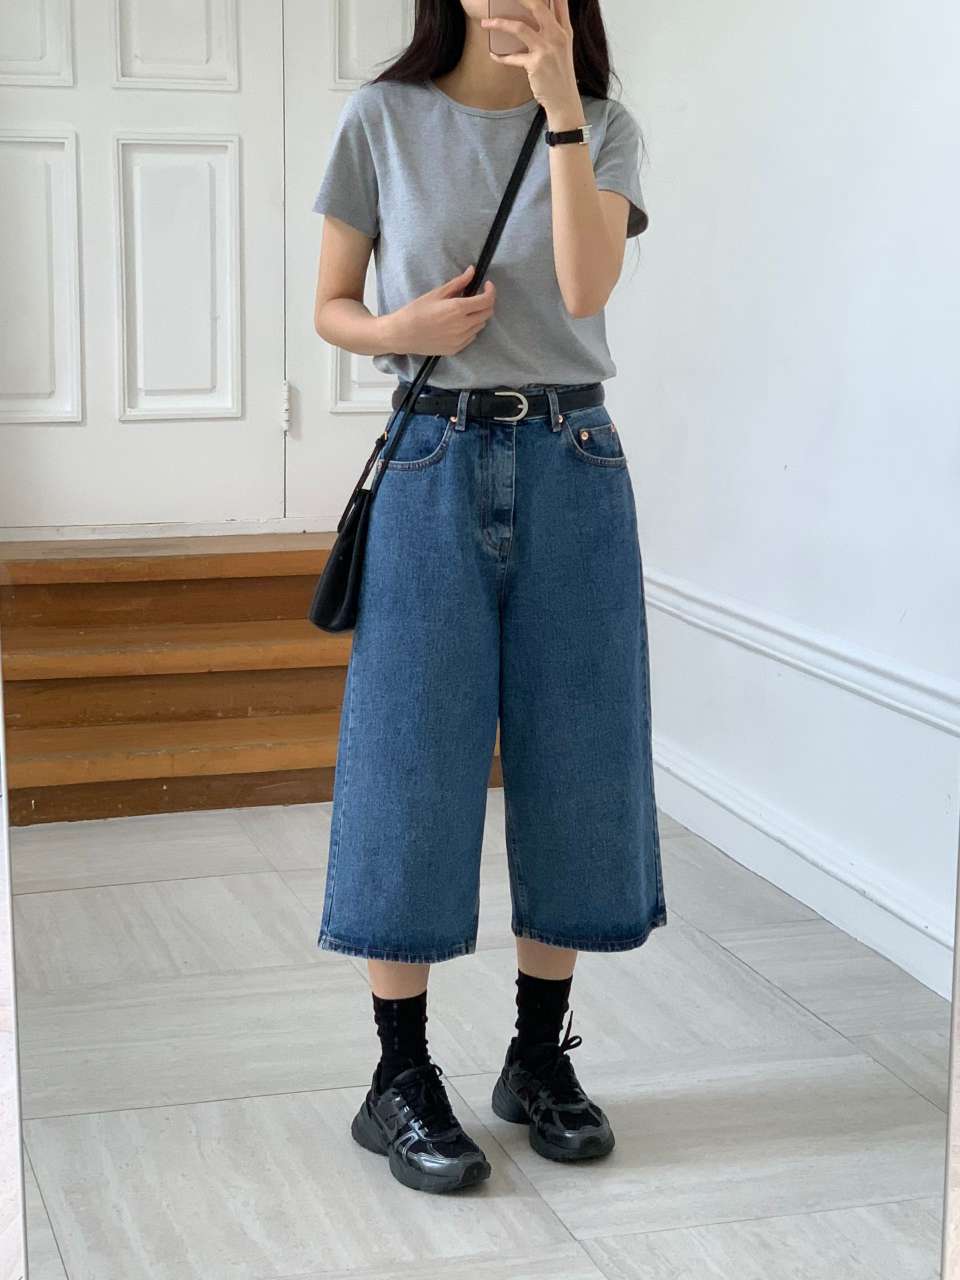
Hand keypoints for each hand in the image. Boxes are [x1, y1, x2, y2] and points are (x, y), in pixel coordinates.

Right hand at [388, 265, 495, 356]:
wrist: (402, 334)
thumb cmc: (417, 310)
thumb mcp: (437, 293)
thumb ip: (458, 283)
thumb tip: (472, 271)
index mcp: (458, 309)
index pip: (486, 300)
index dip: (491, 291)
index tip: (487, 285)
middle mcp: (463, 326)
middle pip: (487, 314)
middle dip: (486, 303)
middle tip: (477, 297)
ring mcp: (460, 339)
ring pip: (480, 326)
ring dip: (478, 316)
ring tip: (465, 310)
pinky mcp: (456, 349)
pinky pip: (471, 337)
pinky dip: (470, 328)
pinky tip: (458, 324)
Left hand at [481, 0, 583, 124]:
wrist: (564, 99)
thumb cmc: (559, 74)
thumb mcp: (562, 49)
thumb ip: (553, 31)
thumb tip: (532, 18)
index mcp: (565, 30)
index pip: (559, 2)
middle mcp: (557, 36)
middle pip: (537, 6)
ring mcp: (547, 49)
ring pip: (519, 27)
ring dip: (499, 23)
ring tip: (485, 23)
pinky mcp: (536, 64)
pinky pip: (513, 57)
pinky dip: (501, 57)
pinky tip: (493, 55)